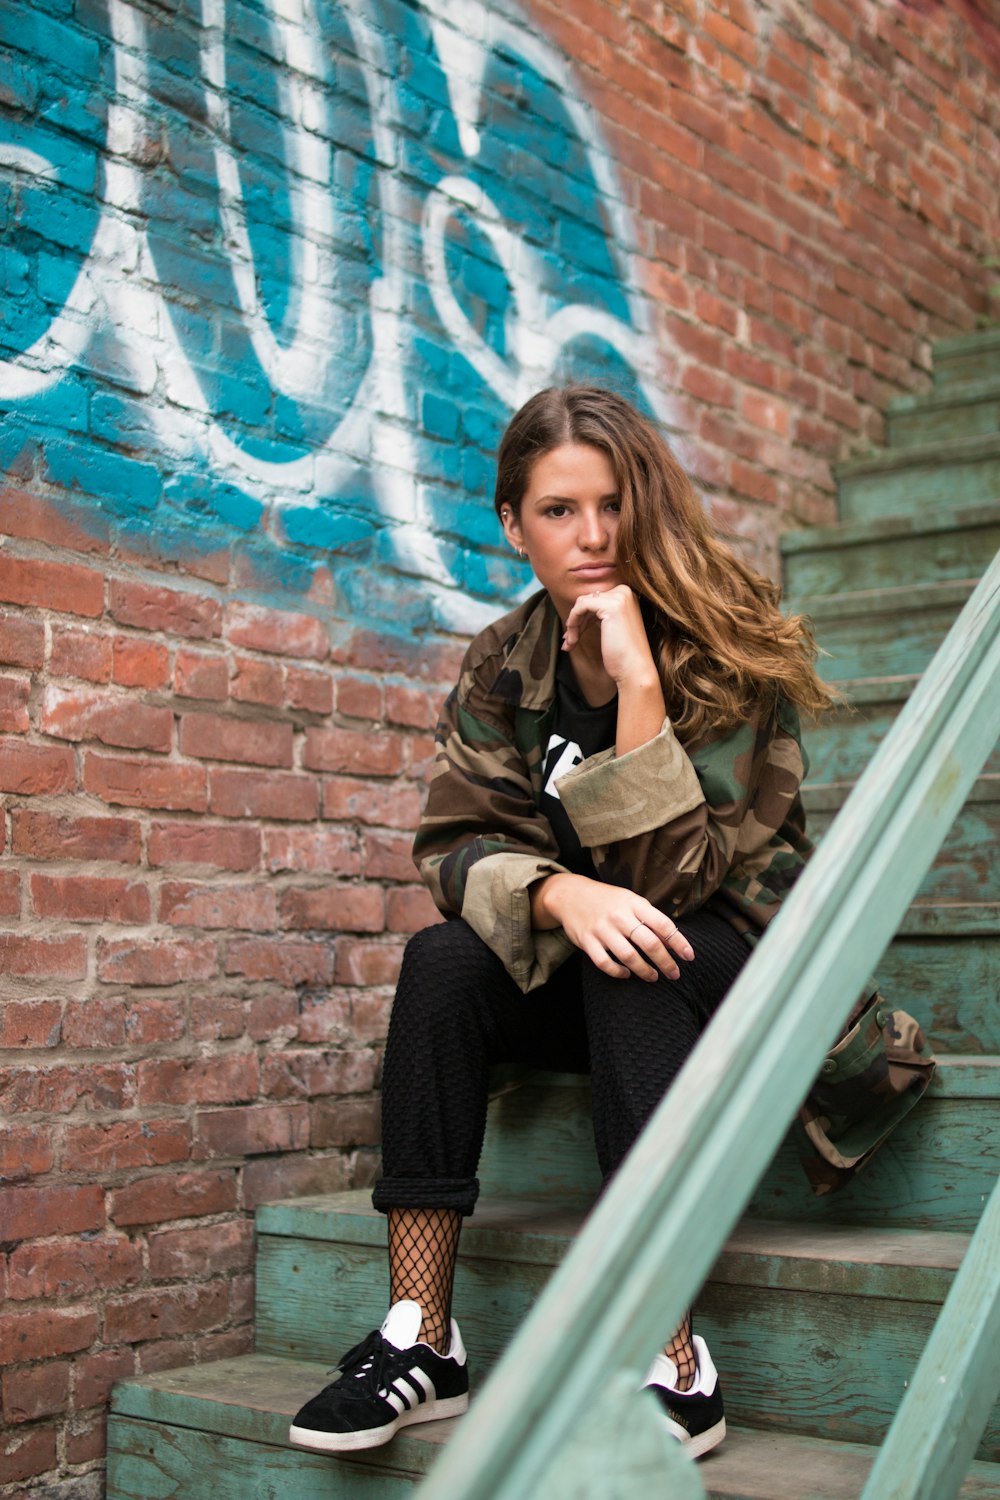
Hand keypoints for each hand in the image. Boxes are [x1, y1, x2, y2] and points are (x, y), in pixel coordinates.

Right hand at [532, 873, 694, 981]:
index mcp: (634, 904)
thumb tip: (673, 941)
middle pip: (649, 943)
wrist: (571, 895)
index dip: (678, 942)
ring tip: (653, 977)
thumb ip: (650, 918)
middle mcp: (619, 916)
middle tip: (674, 974)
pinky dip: (618, 972)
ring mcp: (602, 929)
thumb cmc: (608, 900)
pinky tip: (626, 974)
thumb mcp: (631, 901)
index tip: (689, 957)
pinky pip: (605, 963)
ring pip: (629, 956)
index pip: (662, 924)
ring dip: (645, 971)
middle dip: (665, 962)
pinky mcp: (587, 941)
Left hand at [562, 585, 656, 688]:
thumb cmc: (623, 655)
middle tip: (569, 641)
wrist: (634, 669)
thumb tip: (577, 613)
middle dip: (576, 622)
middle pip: (588, 601)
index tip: (573, 636)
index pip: (595, 600)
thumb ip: (600, 616)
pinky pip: (581, 606)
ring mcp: (619, 597)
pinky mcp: (611, 605)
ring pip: (582, 603)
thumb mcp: (611, 628)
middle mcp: (625, 592)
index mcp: (627, 597)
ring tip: (570, 644)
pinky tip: (573, 638)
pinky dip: (573, 621)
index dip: (582, 618)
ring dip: (573, 625)